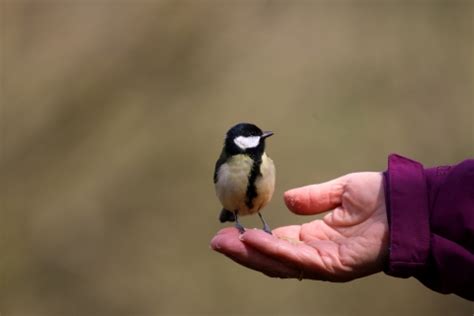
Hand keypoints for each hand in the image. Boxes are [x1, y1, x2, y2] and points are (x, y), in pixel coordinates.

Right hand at [210, 172, 388, 281]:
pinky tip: (253, 241)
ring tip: (225, 242)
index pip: (277, 243)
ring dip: (250, 253)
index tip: (229, 230)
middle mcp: (315, 252)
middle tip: (217, 240)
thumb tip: (286, 200)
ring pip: (279, 263)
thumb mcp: (339, 191)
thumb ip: (313, 197)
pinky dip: (274, 251)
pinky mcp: (334, 265)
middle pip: (272, 257)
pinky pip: (298, 259)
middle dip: (243, 251)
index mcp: (315, 237)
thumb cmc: (379, 197)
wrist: (407, 202)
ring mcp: (324, 261)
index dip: (253, 239)